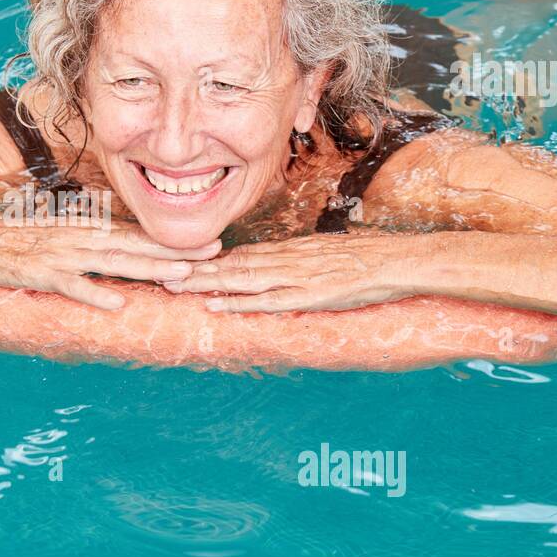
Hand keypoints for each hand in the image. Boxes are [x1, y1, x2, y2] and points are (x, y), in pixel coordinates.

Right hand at [0, 221, 220, 309]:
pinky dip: (96, 293)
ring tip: (181, 275)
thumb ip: (93, 242)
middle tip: (214, 255)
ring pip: (114, 263)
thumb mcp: (63, 236)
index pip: (139, 235)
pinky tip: (119, 303)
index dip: (174, 241)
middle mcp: (83, 238)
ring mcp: (64, 256)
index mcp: (89, 230)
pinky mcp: (44, 274)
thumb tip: (123, 251)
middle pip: (137, 245)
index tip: (209, 244)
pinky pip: (75, 285)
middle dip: (176, 251)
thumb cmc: (21, 243)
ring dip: (149, 268)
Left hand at [162, 233, 419, 311]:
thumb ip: (301, 261)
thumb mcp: (327, 253)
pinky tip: (216, 307)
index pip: (240, 253)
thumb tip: (282, 266)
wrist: (396, 260)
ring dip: (206, 284)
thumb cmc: (367, 259)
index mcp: (289, 250)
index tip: (180, 262)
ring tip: (175, 286)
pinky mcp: (307, 295)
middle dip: (195, 269)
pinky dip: (239, 303)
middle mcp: (285, 259)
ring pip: (240, 279)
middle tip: (160, 272)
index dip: (209, 259)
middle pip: (231, 263)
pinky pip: (266, 300)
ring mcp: (294, 276)